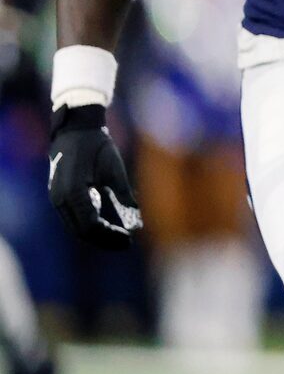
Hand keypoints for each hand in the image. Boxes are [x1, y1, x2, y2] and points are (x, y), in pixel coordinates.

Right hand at [48, 103, 141, 248]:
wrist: (75, 130)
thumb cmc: (97, 147)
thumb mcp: (115, 170)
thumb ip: (124, 197)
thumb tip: (137, 225)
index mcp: (73, 192)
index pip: (90, 226)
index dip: (110, 235)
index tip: (129, 238)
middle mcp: (60, 199)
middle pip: (81, 231)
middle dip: (105, 240)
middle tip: (127, 243)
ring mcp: (56, 199)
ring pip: (76, 227)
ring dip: (97, 235)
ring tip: (120, 238)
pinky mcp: (59, 196)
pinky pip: (74, 219)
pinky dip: (90, 226)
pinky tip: (108, 227)